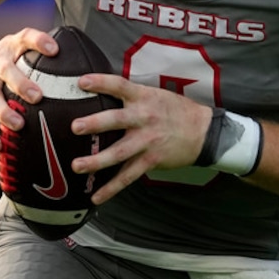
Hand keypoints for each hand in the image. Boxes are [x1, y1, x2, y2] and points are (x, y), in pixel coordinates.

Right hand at [0, 27, 59, 150]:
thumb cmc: (6, 59)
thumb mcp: (20, 48)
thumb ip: (45, 55)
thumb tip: (86, 68)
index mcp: (11, 47)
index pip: (26, 37)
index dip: (39, 41)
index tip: (54, 49)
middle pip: (7, 70)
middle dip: (21, 83)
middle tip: (37, 96)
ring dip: (4, 112)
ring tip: (18, 125)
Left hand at [67, 73, 211, 203]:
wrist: (203, 131)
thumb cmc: (177, 111)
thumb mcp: (156, 95)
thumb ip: (132, 96)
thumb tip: (104, 93)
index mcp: (144, 98)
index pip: (120, 86)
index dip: (101, 83)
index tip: (82, 82)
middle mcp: (144, 118)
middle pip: (117, 120)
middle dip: (95, 124)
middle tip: (75, 127)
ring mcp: (147, 141)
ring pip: (119, 152)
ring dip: (97, 160)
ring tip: (77, 165)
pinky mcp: (151, 160)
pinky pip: (128, 176)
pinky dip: (112, 188)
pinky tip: (95, 196)